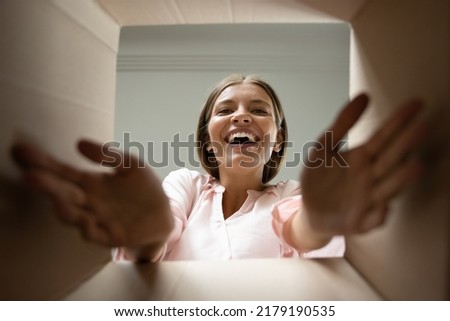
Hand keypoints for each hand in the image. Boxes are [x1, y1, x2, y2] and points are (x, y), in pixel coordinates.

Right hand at [11, 140, 172, 249]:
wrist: (164, 213)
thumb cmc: (144, 188)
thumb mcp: (129, 164)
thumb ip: (107, 155)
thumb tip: (78, 143)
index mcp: (90, 183)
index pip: (62, 172)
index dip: (43, 163)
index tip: (22, 152)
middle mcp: (88, 201)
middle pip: (63, 193)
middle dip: (46, 186)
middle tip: (29, 177)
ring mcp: (98, 219)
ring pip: (75, 215)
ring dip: (64, 209)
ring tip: (56, 200)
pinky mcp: (111, 235)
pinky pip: (96, 233)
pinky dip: (89, 228)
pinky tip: (85, 220)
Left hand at [300, 94, 426, 235]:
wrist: (309, 211)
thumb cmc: (321, 178)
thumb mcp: (323, 148)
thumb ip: (342, 124)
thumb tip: (365, 95)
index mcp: (362, 158)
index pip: (383, 137)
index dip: (398, 120)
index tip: (417, 102)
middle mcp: (369, 177)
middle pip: (389, 159)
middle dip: (405, 144)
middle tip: (423, 127)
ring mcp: (367, 200)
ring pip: (387, 188)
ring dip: (400, 179)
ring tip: (415, 166)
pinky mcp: (359, 222)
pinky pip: (373, 219)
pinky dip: (379, 215)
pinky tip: (384, 208)